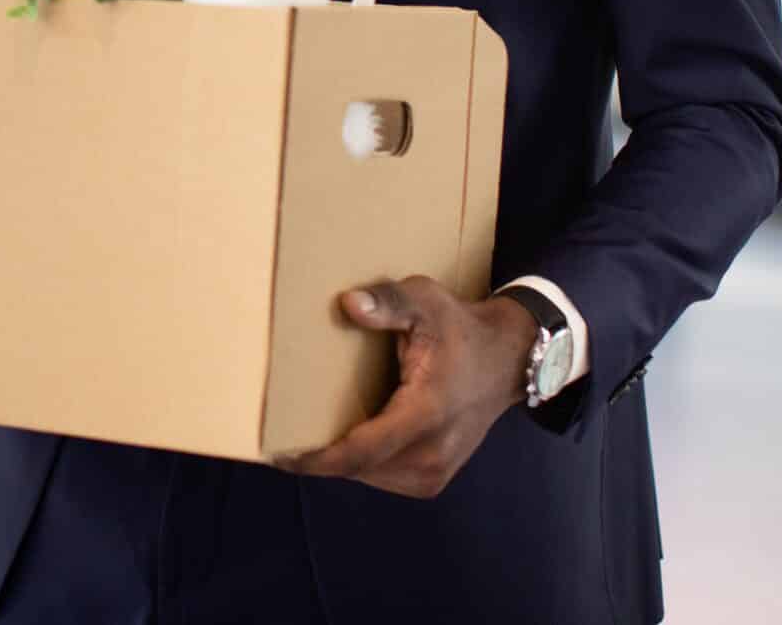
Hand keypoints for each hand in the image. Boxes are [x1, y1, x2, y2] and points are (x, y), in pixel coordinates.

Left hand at [275, 276, 535, 498]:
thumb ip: (388, 302)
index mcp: (426, 413)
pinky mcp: (434, 479)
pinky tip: (343, 436)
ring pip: (367, 475)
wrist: (505, 360)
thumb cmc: (458, 328)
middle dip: (317, 455)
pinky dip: (359, 462)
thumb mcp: (425, 301)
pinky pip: (382, 477)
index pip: (361, 452)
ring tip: (305, 431)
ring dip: (337, 459)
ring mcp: (436, 471)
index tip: (276, 453)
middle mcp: (433, 452)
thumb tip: (348, 304)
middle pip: (357, 467)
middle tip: (277, 432)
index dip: (315, 458)